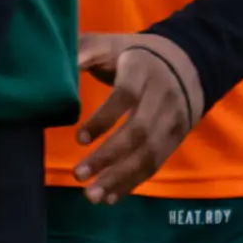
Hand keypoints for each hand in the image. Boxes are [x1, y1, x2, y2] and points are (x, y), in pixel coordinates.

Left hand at [73, 30, 203, 202]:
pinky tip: (110, 197)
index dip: (103, 118)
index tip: (79, 138)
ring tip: (92, 196)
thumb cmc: (134, 55)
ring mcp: (172, 120)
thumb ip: (83, 50)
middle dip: (108, 156)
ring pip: (149, 153)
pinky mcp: (176, 138)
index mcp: (142, 70)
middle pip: (139, 131)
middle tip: (78, 175)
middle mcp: (162, 96)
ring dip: (120, 178)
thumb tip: (54, 65)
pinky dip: (132, 182)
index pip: (126, 96)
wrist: (188, 62)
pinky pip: (155, 164)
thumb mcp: (110, 44)